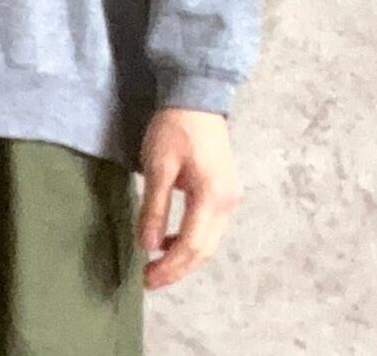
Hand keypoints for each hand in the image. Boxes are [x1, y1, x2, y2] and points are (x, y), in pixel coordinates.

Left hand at [135, 107, 243, 289]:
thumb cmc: (175, 127)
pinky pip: (209, 226)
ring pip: (209, 240)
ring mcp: (230, 198)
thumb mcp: (158, 165)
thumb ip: (155, 207)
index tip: (146, 279)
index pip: (192, 246)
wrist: (197, 97)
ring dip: (184, 255)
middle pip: (204, 250)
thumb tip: (149, 246)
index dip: (170, 267)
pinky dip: (191, 238)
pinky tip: (170, 238)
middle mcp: (227, 203)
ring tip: (156, 264)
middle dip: (177, 268)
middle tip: (149, 279)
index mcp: (212, 197)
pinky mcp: (225, 191)